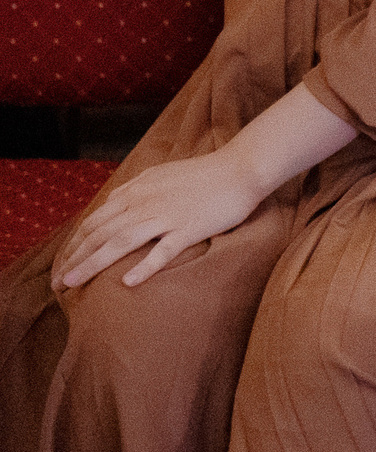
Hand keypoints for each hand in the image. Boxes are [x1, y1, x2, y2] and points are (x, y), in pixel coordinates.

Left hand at [54, 148, 266, 290]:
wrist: (241, 168)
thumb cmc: (204, 173)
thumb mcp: (160, 174)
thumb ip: (135, 189)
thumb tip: (113, 203)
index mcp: (136, 191)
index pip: (94, 221)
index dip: (74, 244)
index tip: (63, 265)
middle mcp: (144, 203)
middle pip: (99, 234)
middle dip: (74, 259)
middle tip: (57, 284)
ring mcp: (166, 216)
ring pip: (120, 242)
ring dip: (92, 264)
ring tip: (72, 284)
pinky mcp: (190, 227)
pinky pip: (163, 250)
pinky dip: (144, 266)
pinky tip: (128, 283)